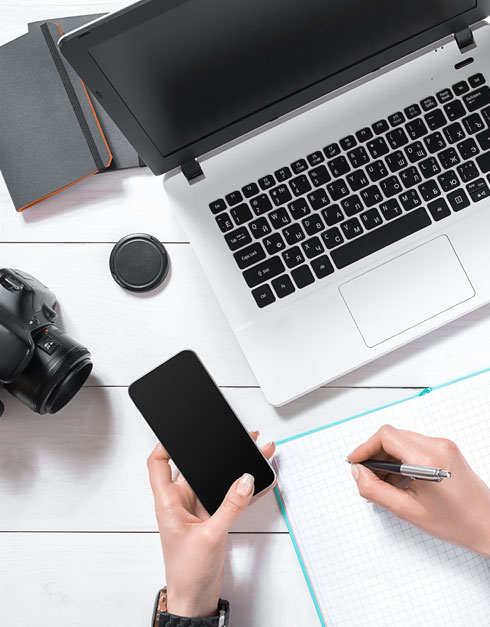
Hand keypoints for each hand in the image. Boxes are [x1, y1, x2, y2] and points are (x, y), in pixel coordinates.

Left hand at [148, 432, 275, 617]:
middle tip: (236, 438)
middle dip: (215, 450)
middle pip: (195, 466)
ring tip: (255, 452)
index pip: (158, 463)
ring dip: (234, 468)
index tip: (185, 432)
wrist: (196, 599)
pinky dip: (245, 489)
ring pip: (215, 480)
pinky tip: (261, 480)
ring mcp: (198, 509)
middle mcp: (182, 501)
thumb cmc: (187, 573)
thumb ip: (230, 507)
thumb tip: (244, 480)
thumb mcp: (209, 536)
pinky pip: (230, 497)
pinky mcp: (213, 518)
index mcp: (168, 502)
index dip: (167, 444)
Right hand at [348, 425, 489, 556]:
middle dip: (375, 454)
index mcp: (428, 459)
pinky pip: (413, 445)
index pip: (385, 436)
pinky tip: (400, 480)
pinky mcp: (445, 449)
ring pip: (401, 440)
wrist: (487, 524)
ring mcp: (443, 445)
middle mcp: (437, 446)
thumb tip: (358, 474)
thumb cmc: (457, 522)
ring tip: (386, 483)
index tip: (356, 462)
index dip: (365, 448)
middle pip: (392, 436)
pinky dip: (401, 459)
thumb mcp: (407, 511)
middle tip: (368, 476)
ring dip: (388, 458)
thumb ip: (375, 490)